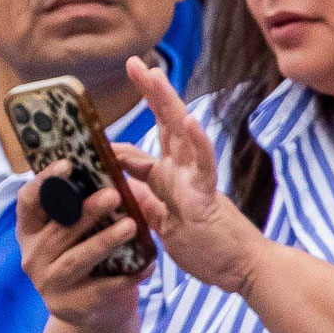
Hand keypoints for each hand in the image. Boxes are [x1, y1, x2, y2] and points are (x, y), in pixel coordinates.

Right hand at [16, 161, 146, 332]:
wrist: (93, 312)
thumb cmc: (88, 260)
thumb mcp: (75, 233)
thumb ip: (79, 207)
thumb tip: (110, 166)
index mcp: (30, 231)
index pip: (28, 201)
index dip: (44, 182)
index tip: (67, 165)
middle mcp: (33, 256)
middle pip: (57, 230)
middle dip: (86, 211)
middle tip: (113, 194)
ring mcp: (49, 283)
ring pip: (77, 258)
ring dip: (104, 241)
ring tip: (130, 226)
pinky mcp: (70, 305)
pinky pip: (101, 288)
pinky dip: (126, 277)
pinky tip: (147, 266)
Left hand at [109, 58, 269, 295]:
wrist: (242, 270)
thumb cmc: (206, 247)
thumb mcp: (162, 222)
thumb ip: (144, 199)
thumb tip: (121, 184)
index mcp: (169, 180)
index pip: (139, 150)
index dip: (117, 136)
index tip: (91, 126)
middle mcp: (183, 173)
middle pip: (164, 125)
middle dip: (150, 94)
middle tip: (134, 63)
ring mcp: (196, 182)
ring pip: (181, 135)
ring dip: (168, 104)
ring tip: (155, 75)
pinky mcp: (207, 197)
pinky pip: (203, 166)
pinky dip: (197, 142)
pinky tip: (189, 120)